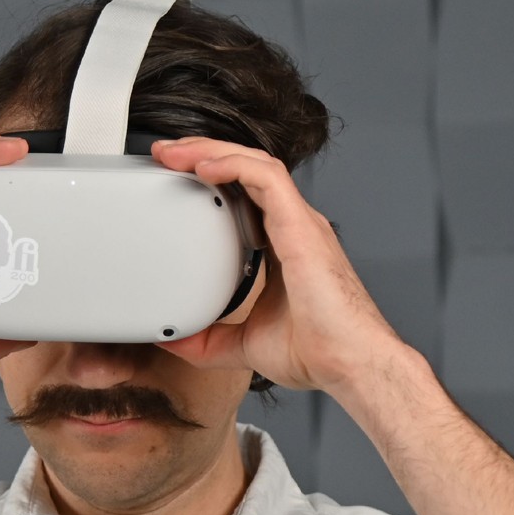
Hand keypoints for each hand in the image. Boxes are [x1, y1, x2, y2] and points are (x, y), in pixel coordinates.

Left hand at [148, 136, 410, 396]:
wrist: (350, 364)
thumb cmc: (318, 352)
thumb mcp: (243, 344)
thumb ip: (206, 339)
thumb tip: (170, 339)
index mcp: (282, 246)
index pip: (243, 194)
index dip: (210, 178)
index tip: (172, 179)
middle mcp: (293, 226)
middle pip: (246, 169)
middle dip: (202, 153)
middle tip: (163, 155)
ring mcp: (300, 222)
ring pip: (255, 163)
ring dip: (211, 150)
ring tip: (173, 152)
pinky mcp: (302, 225)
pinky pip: (266, 177)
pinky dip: (233, 164)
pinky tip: (203, 167)